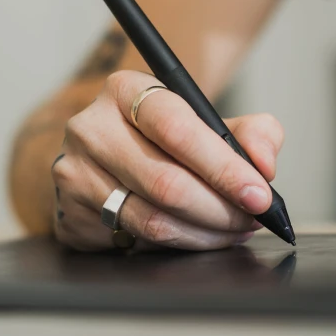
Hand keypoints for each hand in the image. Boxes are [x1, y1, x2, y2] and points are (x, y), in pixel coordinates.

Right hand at [51, 70, 283, 251]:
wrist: (109, 158)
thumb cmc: (168, 139)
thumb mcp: (212, 123)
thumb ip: (254, 134)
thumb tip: (264, 166)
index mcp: (126, 90)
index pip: (177, 129)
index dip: (224, 167)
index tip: (259, 194)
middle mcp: (91, 128)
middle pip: (166, 182)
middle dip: (222, 209)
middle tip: (253, 219)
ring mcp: (74, 173)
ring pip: (153, 219)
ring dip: (206, 233)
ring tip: (235, 230)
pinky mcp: (71, 214)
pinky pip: (138, 240)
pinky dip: (182, 245)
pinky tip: (203, 237)